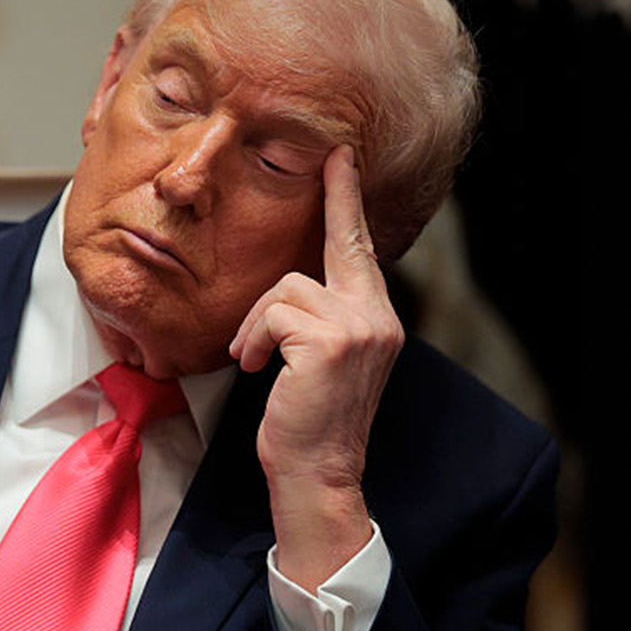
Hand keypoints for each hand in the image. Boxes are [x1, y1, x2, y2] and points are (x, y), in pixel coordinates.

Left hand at [228, 145, 402, 588]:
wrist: (315, 473)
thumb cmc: (305, 421)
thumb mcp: (318, 363)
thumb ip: (318, 321)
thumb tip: (288, 292)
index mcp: (376, 320)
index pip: (362, 251)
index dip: (350, 203)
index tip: (343, 161)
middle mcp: (378, 317)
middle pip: (339, 245)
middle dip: (335, 199)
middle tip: (330, 158)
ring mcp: (359, 327)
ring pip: (286, 287)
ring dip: (256, 322)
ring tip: (251, 359)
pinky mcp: (330, 340)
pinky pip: (273, 312)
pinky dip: (253, 338)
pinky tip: (254, 367)